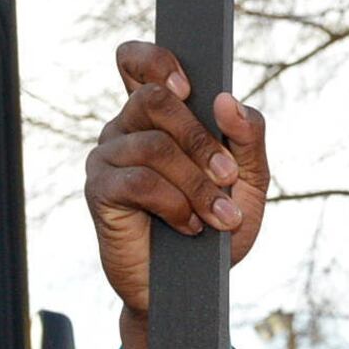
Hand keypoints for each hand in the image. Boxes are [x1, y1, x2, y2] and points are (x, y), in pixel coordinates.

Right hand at [86, 41, 271, 348]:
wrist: (194, 289)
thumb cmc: (217, 226)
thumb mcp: (248, 180)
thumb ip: (248, 136)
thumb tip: (226, 101)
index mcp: (157, 115)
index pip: (135, 61)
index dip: (155, 59)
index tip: (187, 85)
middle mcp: (125, 128)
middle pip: (155, 99)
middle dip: (201, 140)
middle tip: (229, 176)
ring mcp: (107, 158)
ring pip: (155, 145)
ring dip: (198, 183)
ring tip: (219, 217)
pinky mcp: (99, 192)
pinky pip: (140, 181)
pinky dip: (176, 204)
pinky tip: (189, 226)